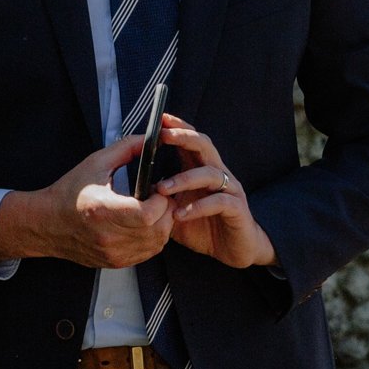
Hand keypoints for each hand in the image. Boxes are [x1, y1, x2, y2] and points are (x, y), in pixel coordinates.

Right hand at [0, 135, 173, 268]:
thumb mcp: (96, 163)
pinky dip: (153, 238)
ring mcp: (113, 253)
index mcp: (103, 210)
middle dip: (166, 210)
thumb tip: (155, 139)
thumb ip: (127, 148)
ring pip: (158, 242)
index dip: (160, 200)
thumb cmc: (70, 192)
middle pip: (158, 229)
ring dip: (162, 224)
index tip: (155, 189)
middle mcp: (109, 236)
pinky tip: (142, 224)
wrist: (46, 223)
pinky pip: (149, 253)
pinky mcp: (116, 262)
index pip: (147, 214)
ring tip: (149, 209)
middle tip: (156, 197)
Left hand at [154, 116, 277, 268]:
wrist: (234, 248)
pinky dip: (199, 206)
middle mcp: (218, 174)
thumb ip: (159, 198)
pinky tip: (181, 214)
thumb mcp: (174, 209)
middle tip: (164, 136)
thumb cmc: (202, 226)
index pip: (191, 141)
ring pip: (210, 173)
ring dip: (185, 178)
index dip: (178, 128)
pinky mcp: (237, 209)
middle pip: (205, 146)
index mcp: (201, 170)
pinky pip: (220, 202)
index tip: (161, 119)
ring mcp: (230, 190)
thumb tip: (130, 192)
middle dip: (185, 138)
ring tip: (162, 189)